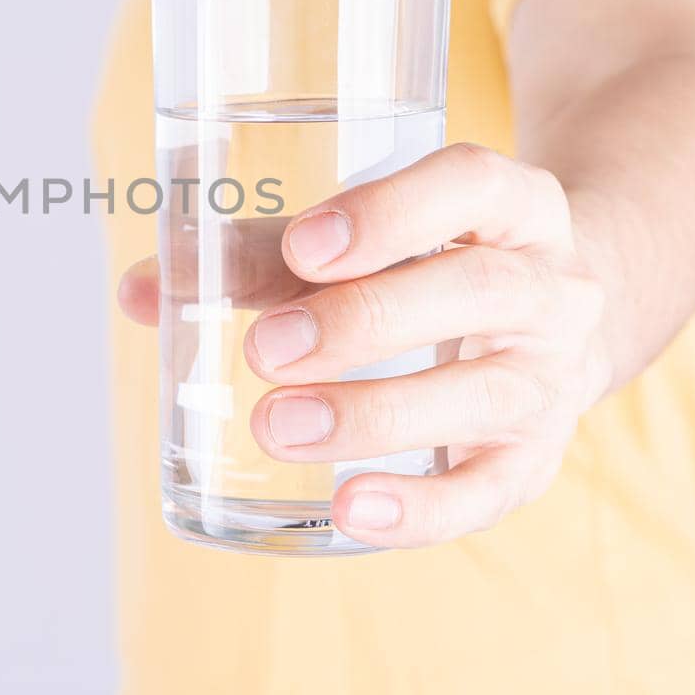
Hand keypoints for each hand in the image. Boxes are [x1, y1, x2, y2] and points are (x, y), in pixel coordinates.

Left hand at [118, 142, 609, 548]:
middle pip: (477, 290)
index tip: (301, 248)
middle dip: (364, 322)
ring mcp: (551, 375)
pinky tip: (352, 509)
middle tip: (264, 350)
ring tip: (277, 428)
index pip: (469, 185)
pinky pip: (490, 490)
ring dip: (375, 414)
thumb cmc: (428, 262)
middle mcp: (549, 283)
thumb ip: (256, 255)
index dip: (389, 213)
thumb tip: (138, 290)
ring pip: (484, 394)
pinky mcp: (535, 457)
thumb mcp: (366, 238)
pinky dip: (422, 507)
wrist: (556, 321)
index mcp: (510, 202)